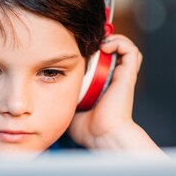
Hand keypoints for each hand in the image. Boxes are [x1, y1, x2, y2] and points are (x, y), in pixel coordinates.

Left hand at [68, 34, 144, 148]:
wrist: (102, 136)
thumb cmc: (87, 129)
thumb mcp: (68, 107)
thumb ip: (60, 97)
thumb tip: (44, 90)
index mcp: (101, 84)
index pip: (101, 60)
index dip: (91, 49)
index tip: (75, 46)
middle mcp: (113, 78)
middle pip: (114, 50)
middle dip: (100, 41)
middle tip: (84, 41)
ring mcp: (122, 76)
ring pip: (125, 47)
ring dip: (112, 39)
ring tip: (98, 42)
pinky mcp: (128, 76)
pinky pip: (130, 51)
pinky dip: (119, 43)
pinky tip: (105, 46)